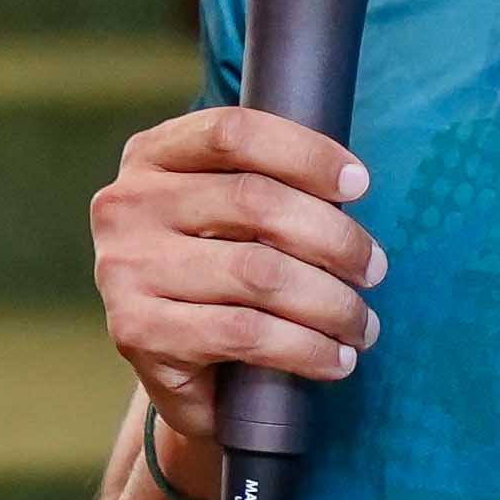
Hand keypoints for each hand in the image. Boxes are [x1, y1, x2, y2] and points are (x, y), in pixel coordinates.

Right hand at [95, 106, 380, 462]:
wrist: (169, 366)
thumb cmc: (216, 274)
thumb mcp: (225, 214)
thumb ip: (265, 185)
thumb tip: (350, 183)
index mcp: (150, 157)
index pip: (232, 133)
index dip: (305, 153)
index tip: (358, 185)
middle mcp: (126, 205)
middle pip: (255, 202)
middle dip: (334, 238)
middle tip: (373, 269)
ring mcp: (125, 269)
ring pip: (259, 273)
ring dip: (331, 303)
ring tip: (362, 324)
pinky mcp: (137, 332)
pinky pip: (247, 334)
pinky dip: (307, 348)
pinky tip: (335, 359)